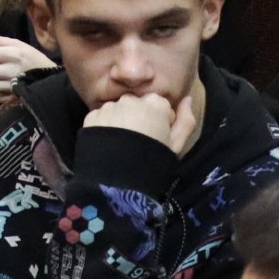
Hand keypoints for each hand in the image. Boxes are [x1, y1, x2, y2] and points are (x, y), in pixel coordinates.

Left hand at [85, 86, 203, 156]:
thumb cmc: (153, 161)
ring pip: (117, 110)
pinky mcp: (91, 117)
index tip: (157, 137)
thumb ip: (185, 120)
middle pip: (137, 106)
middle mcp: (130, 99)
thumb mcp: (177, 145)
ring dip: (120, 122)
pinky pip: (100, 118)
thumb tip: (187, 99)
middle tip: (137, 142)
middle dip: (138, 118)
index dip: (160, 122)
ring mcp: (109, 107)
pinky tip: (107, 145)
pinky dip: (103, 128)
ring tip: (120, 146)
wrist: (118, 179)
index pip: (159, 106)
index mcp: (155, 103)